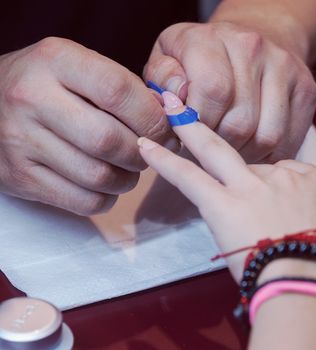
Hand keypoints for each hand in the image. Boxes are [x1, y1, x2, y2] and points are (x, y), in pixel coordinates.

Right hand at [0, 37, 169, 214]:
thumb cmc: (50, 85)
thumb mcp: (81, 68)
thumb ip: (124, 88)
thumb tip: (171, 120)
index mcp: (56, 60)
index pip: (118, 91)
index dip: (153, 117)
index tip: (167, 129)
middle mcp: (32, 97)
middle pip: (109, 140)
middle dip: (143, 152)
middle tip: (150, 151)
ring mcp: (20, 139)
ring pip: (99, 176)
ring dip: (128, 178)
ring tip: (129, 167)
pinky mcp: (18, 176)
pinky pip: (82, 202)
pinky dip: (107, 197)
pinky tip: (106, 183)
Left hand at [137, 121, 315, 282]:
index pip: (292, 174)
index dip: (282, 191)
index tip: (280, 211)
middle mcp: (284, 175)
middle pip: (254, 162)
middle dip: (238, 165)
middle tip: (219, 162)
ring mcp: (252, 186)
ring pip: (216, 152)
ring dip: (190, 132)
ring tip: (169, 112)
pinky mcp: (224, 204)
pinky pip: (189, 176)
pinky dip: (166, 159)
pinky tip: (146, 144)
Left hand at [143, 21, 315, 161]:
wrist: (258, 33)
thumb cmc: (202, 58)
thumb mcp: (168, 58)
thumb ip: (162, 82)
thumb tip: (173, 105)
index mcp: (211, 39)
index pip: (212, 91)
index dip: (197, 127)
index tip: (187, 138)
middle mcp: (253, 47)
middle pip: (239, 122)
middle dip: (220, 147)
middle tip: (208, 151)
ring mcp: (285, 68)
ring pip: (267, 136)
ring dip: (246, 155)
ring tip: (231, 151)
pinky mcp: (306, 90)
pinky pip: (288, 141)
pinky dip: (269, 156)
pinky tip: (252, 149)